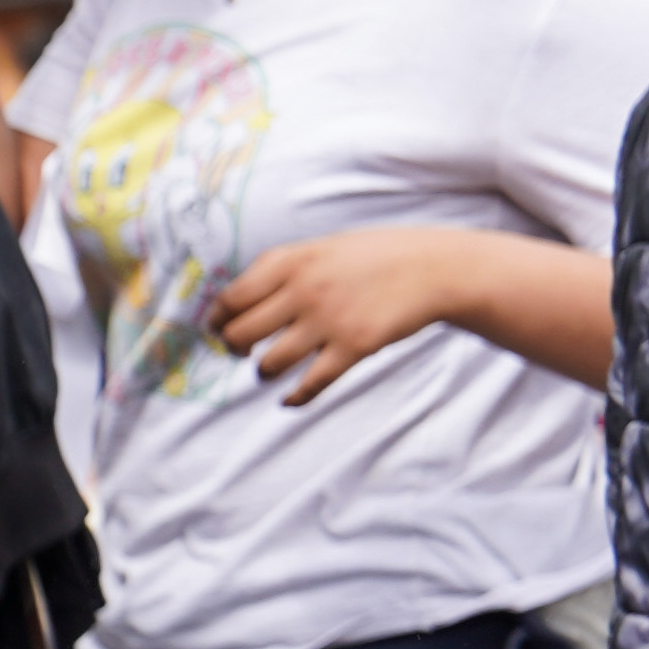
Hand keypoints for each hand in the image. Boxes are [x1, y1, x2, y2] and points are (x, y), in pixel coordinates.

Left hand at [209, 229, 483, 408]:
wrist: (432, 268)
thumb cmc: (373, 257)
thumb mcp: (320, 249)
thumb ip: (281, 271)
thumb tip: (238, 302)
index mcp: (288, 262)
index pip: (230, 299)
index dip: (217, 320)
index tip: (217, 329)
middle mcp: (302, 290)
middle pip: (240, 333)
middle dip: (233, 348)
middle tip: (240, 352)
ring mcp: (327, 320)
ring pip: (269, 363)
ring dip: (263, 372)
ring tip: (269, 371)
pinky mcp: (353, 347)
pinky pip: (310, 384)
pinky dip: (295, 397)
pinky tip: (289, 399)